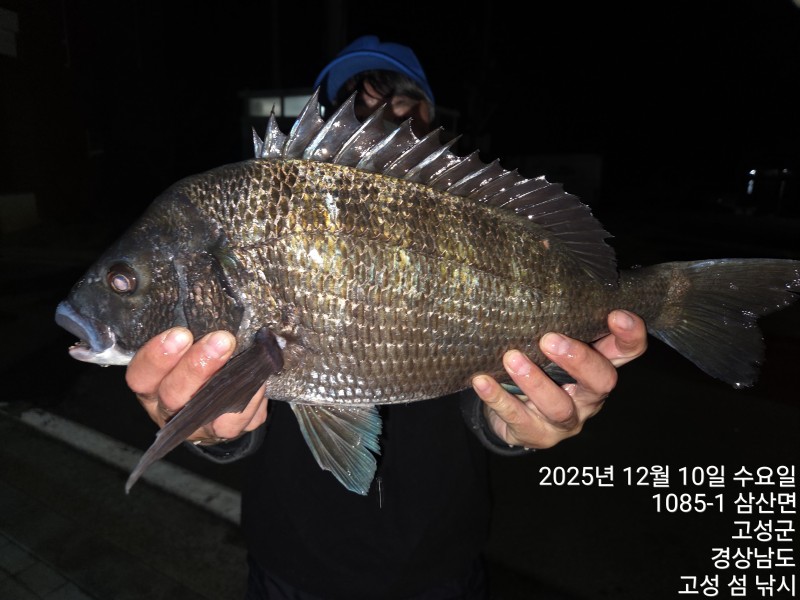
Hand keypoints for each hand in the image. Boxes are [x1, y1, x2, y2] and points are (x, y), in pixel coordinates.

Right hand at [125, 328, 267, 443]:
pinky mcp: (224, 432)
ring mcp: (196, 425)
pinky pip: (234, 422)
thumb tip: (210, 301)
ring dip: (224, 384)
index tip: (180, 334)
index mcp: (152, 384)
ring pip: (202, 413)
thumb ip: (191, 330)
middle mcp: (168, 409)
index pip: (140, 376)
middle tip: (220, 340)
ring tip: (242, 359)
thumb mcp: (185, 346)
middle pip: (173, 395)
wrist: (219, 401)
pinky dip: (249, 401)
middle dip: (196, 367)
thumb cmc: (198, 362)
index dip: (156, 358)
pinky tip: (257, 381)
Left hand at [471, 310, 646, 448]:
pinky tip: (482, 381)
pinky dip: (499, 399)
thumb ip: (554, 314)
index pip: (628, 350)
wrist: (513, 414)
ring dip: (534, 381)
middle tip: (549, 339)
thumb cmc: (537, 365)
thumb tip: (542, 256)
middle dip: (578, 360)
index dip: (630, 335)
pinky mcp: (537, 435)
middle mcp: (588, 395)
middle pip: (601, 381)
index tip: (615, 314)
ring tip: (511, 358)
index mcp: (599, 365)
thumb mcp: (549, 343)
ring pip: (558, 406)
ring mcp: (566, 419)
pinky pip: (519, 419)